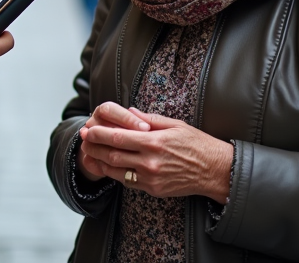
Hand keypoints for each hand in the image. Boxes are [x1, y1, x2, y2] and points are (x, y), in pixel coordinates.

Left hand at [80, 105, 232, 202]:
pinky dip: (114, 173)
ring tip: (89, 153)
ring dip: (100, 162)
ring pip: (117, 170)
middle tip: (83, 140)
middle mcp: (150, 162)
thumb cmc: (197, 144)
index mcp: (154, 141)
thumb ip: (149, 118)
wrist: (215, 171)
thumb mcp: (175, 124)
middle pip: (113, 154)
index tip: (88, 129)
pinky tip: (107, 166)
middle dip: (94, 147)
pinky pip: (128, 181)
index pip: (118, 137)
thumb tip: (129, 110)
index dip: (99, 133)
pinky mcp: (153, 189)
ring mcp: (151, 178)